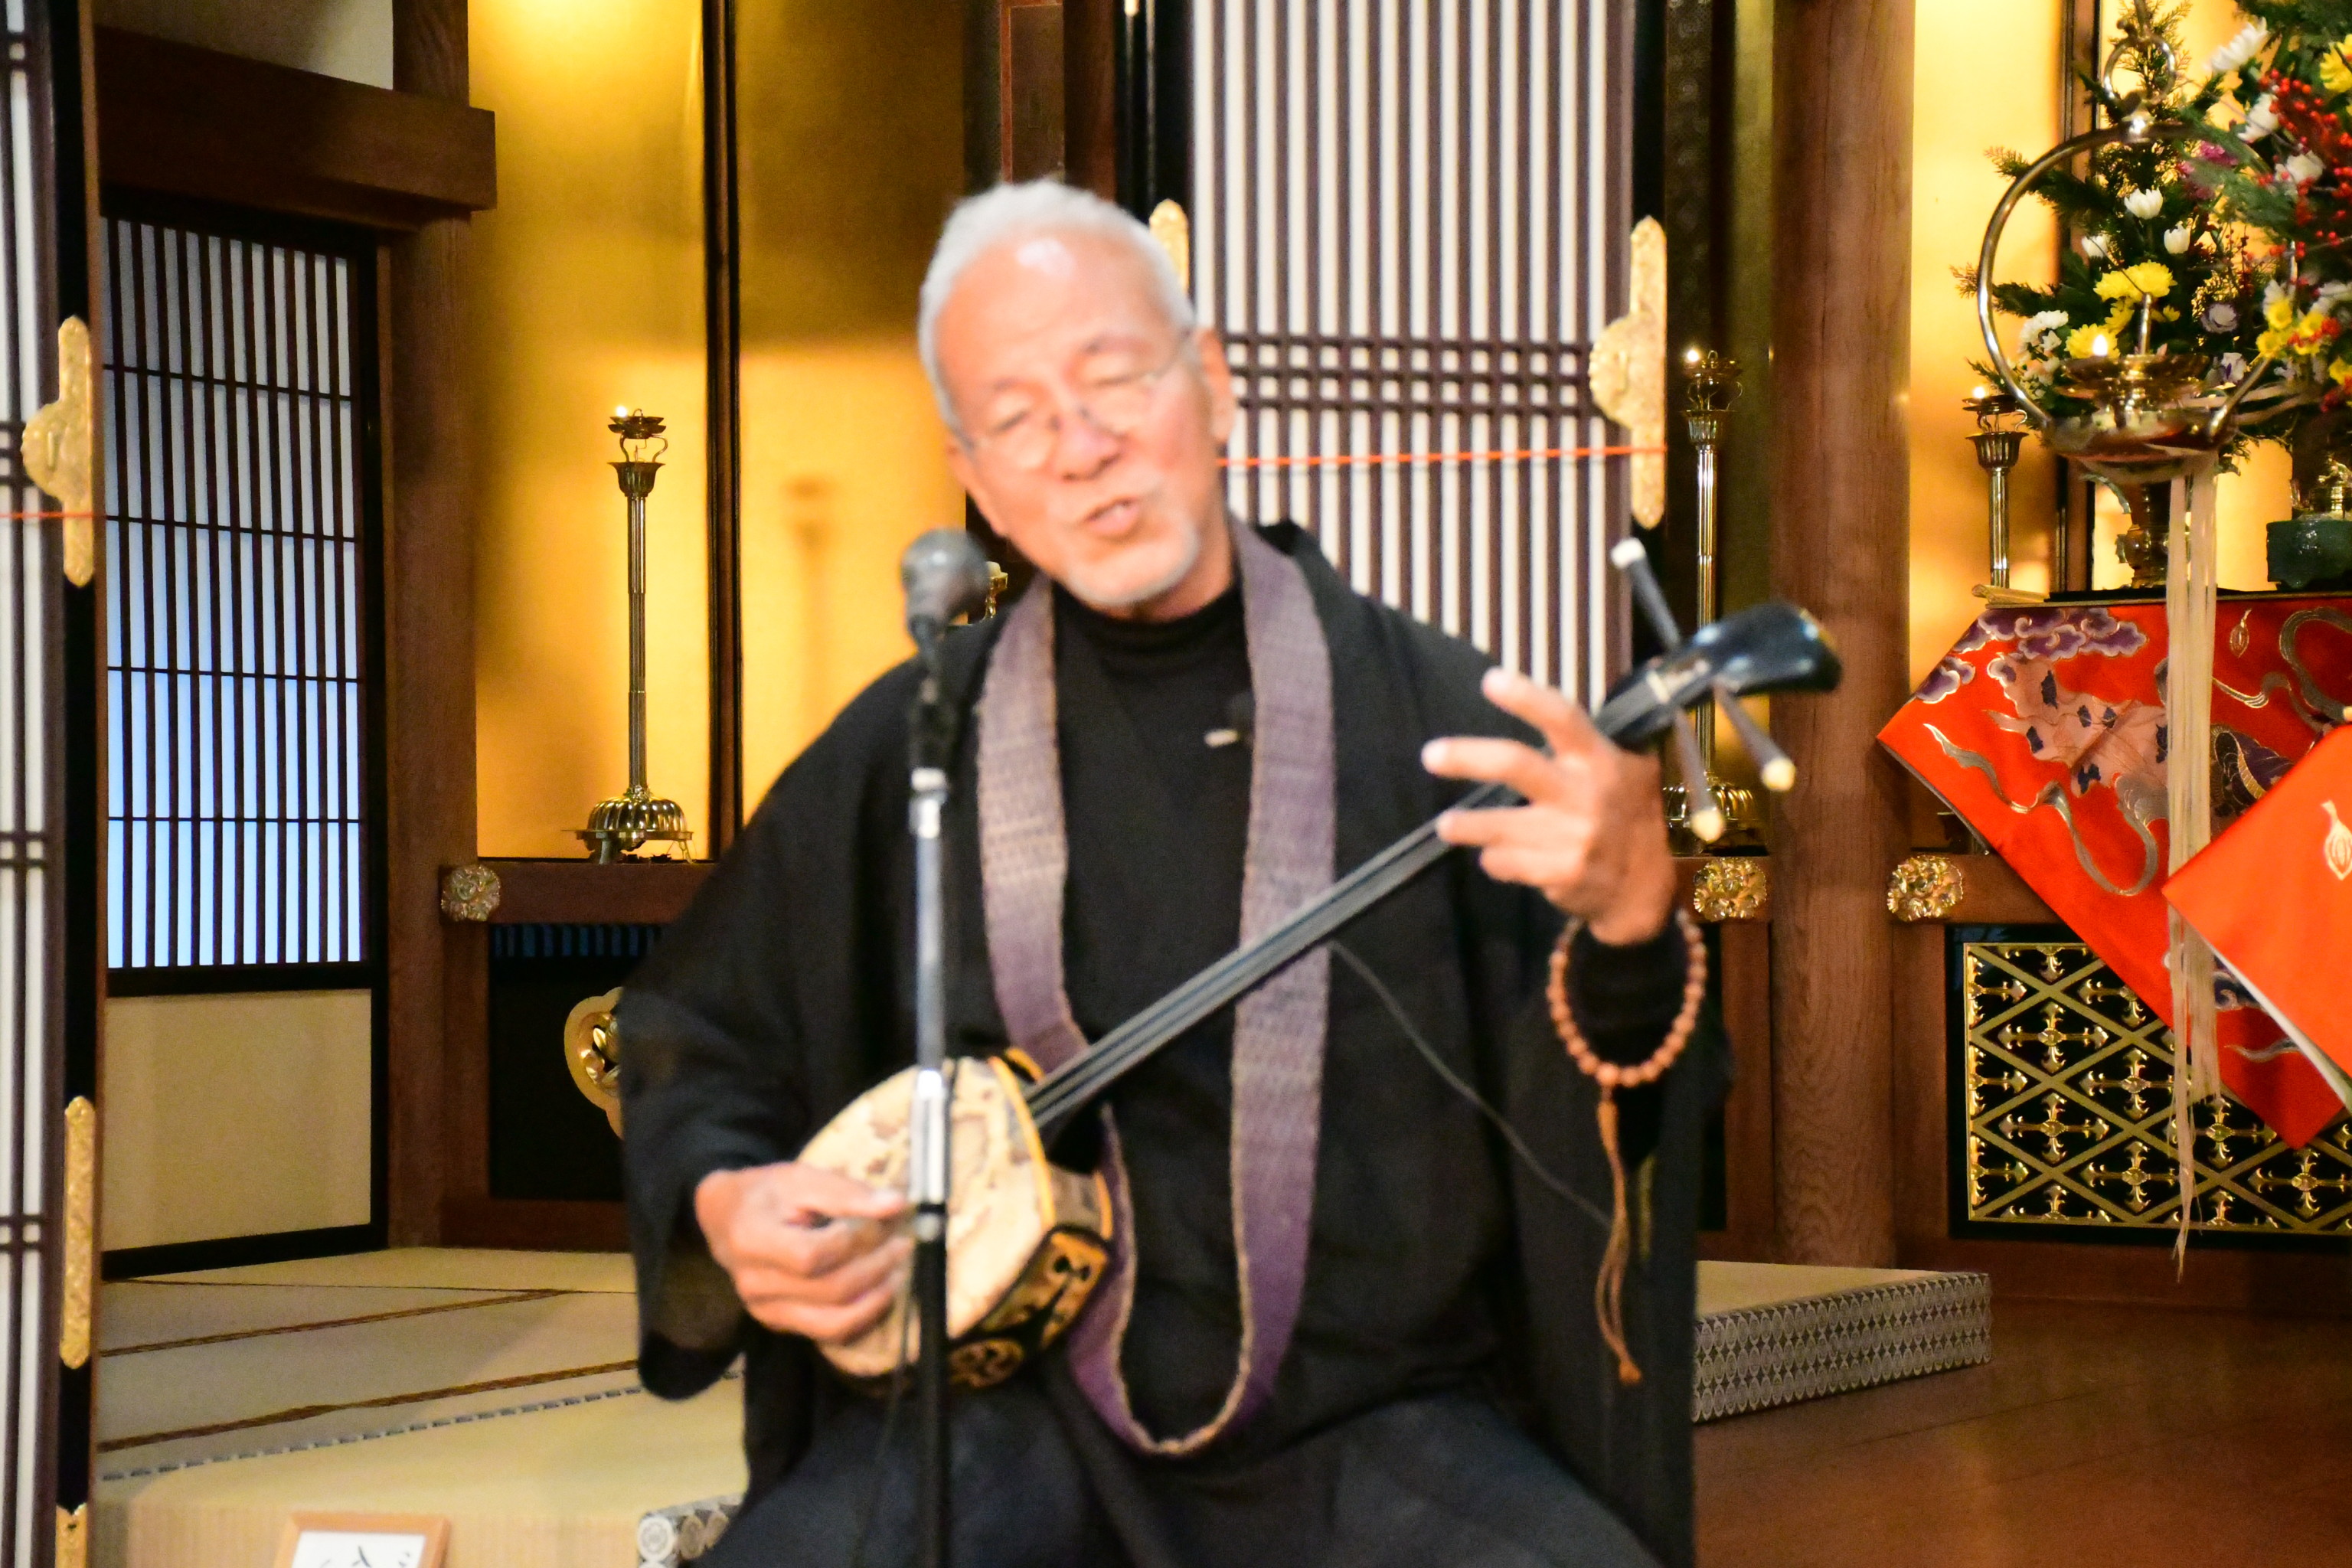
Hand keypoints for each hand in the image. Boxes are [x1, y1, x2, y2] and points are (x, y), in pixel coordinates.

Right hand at [694, 1162, 909, 1343]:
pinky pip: (827, 1332)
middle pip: (829, 1290)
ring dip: (875, 1299)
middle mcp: (754, 1284)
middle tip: (904, 1244)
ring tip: (898, 1271)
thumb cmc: (767, 1193)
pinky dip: (861, 1317)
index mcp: (752, 1240)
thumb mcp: (801, 1178)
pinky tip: (879, 1292)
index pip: (813, 1254)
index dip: (856, 1242)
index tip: (887, 1220)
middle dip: (876, 1267)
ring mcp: (765, 1310)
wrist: (727, 1218)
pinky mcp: (778, 1323)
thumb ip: (846, 1193)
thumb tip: (896, 1204)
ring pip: (832, 1322)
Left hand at [1421, 666, 1675, 945]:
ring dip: (1466, 825)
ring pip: (1501, 825)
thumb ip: (1584, 746)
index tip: (1490, 681)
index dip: (1526, 697)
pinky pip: (1507, 863)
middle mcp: (1585, 794)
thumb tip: (1532, 708)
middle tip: (1431, 755)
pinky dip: (1494, 860)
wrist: (1648, 883)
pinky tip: (1493, 856)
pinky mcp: (1562, 874)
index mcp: (1600, 760)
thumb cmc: (1625, 812)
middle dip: (1467, 757)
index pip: (1562, 718)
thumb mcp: (1624, 770)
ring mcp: (1574, 837)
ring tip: (1446, 825)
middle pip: (1516, 765)